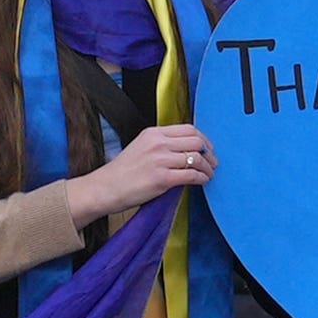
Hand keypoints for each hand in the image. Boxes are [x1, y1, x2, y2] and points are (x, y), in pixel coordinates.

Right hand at [73, 122, 216, 218]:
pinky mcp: (162, 178)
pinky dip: (202, 178)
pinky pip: (192, 175)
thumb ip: (162, 145)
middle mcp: (157, 143)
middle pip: (196, 141)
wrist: (106, 188)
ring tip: (209, 174)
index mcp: (152, 133)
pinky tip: (202, 181)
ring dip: (208, 167)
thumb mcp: (141, 148)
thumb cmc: (122, 172)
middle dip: (209, 153)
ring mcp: (160, 160)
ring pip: (197, 158)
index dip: (203, 139)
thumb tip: (186, 151)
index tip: (207, 149)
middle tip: (212, 163)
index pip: (188, 129)